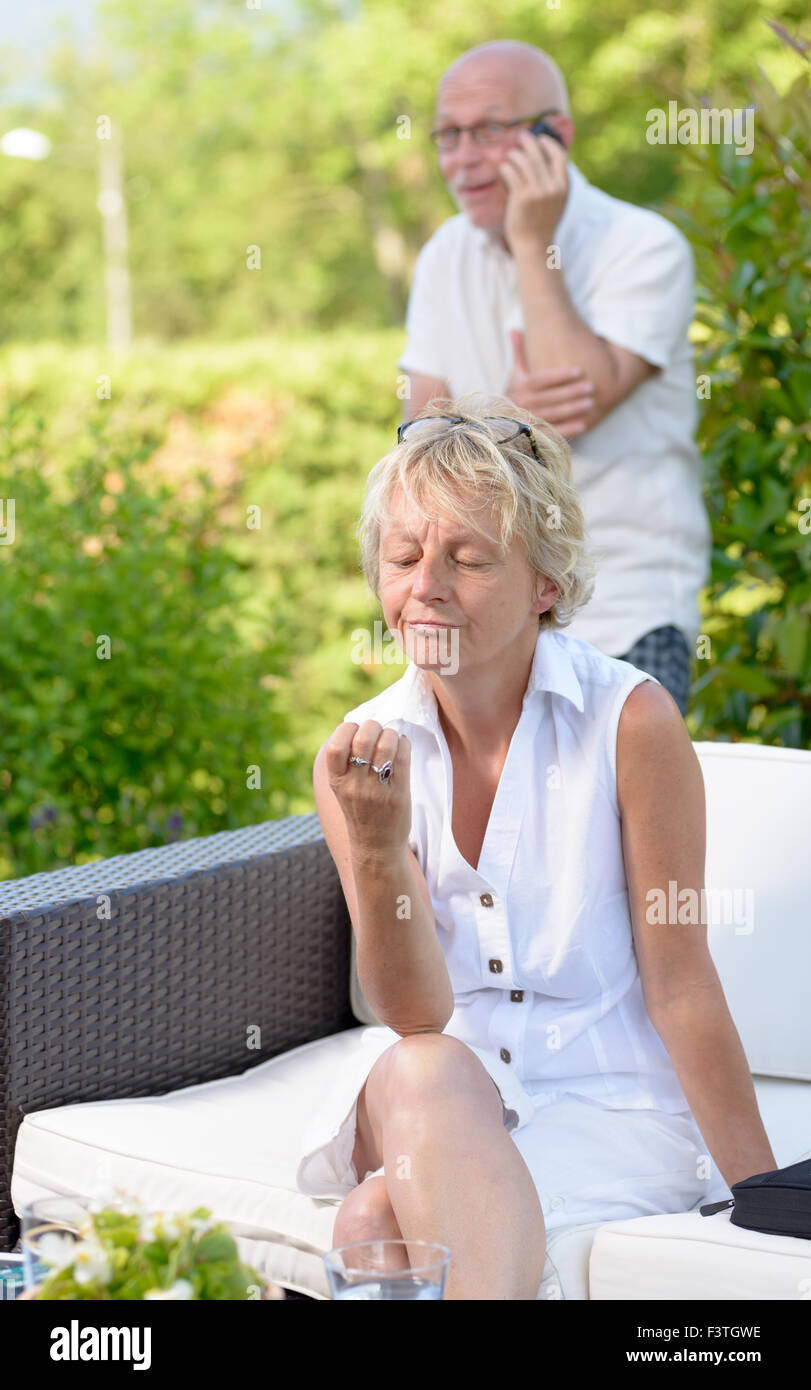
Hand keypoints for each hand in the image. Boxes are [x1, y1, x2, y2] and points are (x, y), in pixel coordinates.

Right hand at [325, 720, 411, 860]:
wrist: (376, 846)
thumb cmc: (360, 811)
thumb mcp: (343, 788)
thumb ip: (347, 762)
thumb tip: (360, 726)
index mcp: (337, 782)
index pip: (335, 746)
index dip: (346, 730)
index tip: (355, 730)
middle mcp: (355, 786)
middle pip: (363, 739)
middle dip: (373, 726)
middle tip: (377, 732)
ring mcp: (377, 790)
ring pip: (386, 745)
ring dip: (391, 734)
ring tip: (391, 739)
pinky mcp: (398, 793)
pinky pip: (403, 757)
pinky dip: (404, 744)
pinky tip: (402, 746)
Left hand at [499, 129, 568, 253]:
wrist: (534, 246)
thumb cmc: (542, 224)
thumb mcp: (556, 203)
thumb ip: (554, 184)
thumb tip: (545, 161)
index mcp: (564, 187)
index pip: (560, 157)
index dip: (550, 144)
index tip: (541, 138)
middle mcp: (553, 188)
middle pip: (540, 155)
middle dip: (529, 142)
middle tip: (521, 136)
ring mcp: (537, 192)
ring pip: (525, 162)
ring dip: (515, 154)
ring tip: (510, 154)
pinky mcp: (522, 198)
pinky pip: (512, 172)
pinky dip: (506, 166)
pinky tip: (503, 167)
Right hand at [507, 329, 594, 438]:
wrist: (505, 423)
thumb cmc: (518, 393)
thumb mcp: (517, 374)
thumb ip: (519, 353)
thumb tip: (514, 329)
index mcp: (518, 388)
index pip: (540, 380)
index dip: (560, 375)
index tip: (580, 371)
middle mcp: (521, 405)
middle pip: (548, 398)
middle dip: (571, 392)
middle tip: (591, 387)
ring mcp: (527, 422)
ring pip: (552, 415)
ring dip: (572, 410)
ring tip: (591, 403)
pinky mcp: (534, 438)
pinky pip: (552, 434)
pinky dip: (568, 430)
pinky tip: (584, 424)